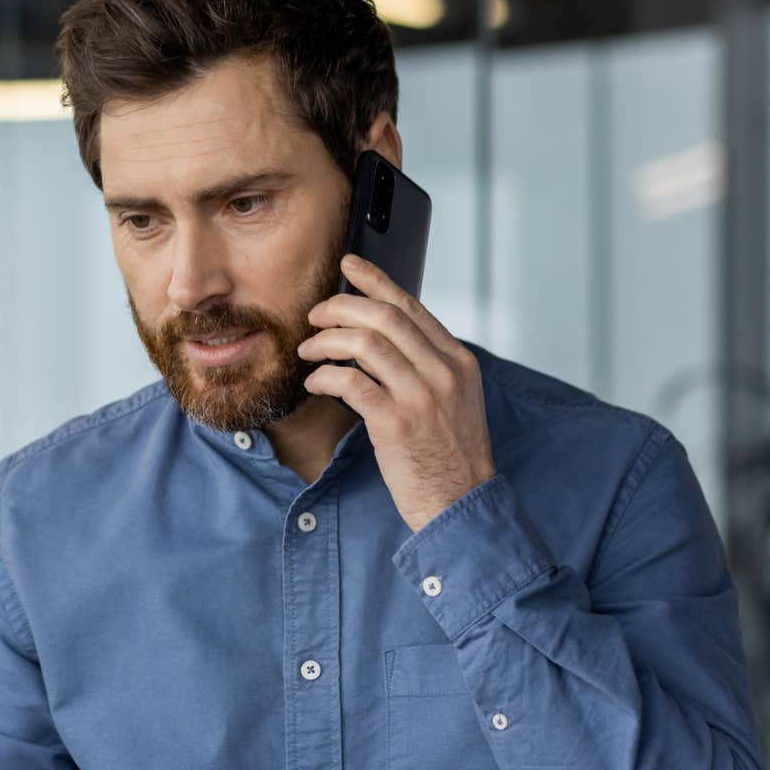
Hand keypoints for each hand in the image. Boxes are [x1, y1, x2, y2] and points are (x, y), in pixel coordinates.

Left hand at [298, 254, 496, 531]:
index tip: (349, 266)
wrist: (461, 503)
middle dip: (341, 307)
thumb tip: (384, 337)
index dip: (375, 281)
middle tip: (315, 315)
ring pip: (365, 342)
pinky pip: (350, 381)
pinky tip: (315, 380)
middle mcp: (443, 371)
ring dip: (326, 340)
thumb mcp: (454, 400)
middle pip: (384, 316)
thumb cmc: (449, 455)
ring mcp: (422, 396)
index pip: (411, 306)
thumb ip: (427, 366)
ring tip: (308, 349)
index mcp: (458, 361)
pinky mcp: (396, 422)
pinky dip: (325, 374)